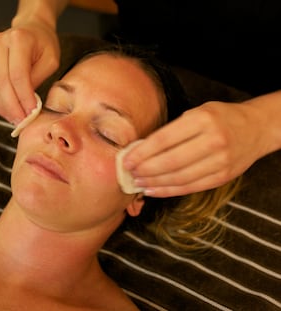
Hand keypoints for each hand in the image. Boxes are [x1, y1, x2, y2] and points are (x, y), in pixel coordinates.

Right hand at [0, 22, 59, 123]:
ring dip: (4, 108)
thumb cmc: (45, 44)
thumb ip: (38, 78)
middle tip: (22, 122)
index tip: (32, 112)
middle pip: (2, 82)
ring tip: (16, 120)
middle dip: (12, 106)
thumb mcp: (51, 59)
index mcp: (18, 39)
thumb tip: (27, 103)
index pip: (18, 74)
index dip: (24, 97)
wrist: (31, 28)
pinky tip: (8, 113)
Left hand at [122, 101, 266, 196]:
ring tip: (138, 184)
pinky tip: (154, 191)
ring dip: (154, 183)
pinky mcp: (223, 177)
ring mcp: (220, 161)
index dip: (142, 153)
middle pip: (170, 161)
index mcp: (203, 120)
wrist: (255, 129)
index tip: (127, 160)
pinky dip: (169, 191)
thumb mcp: (197, 113)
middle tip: (130, 174)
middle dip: (145, 170)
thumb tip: (141, 150)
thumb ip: (173, 130)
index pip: (164, 139)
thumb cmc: (220, 118)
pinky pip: (191, 187)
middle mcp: (213, 141)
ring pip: (179, 178)